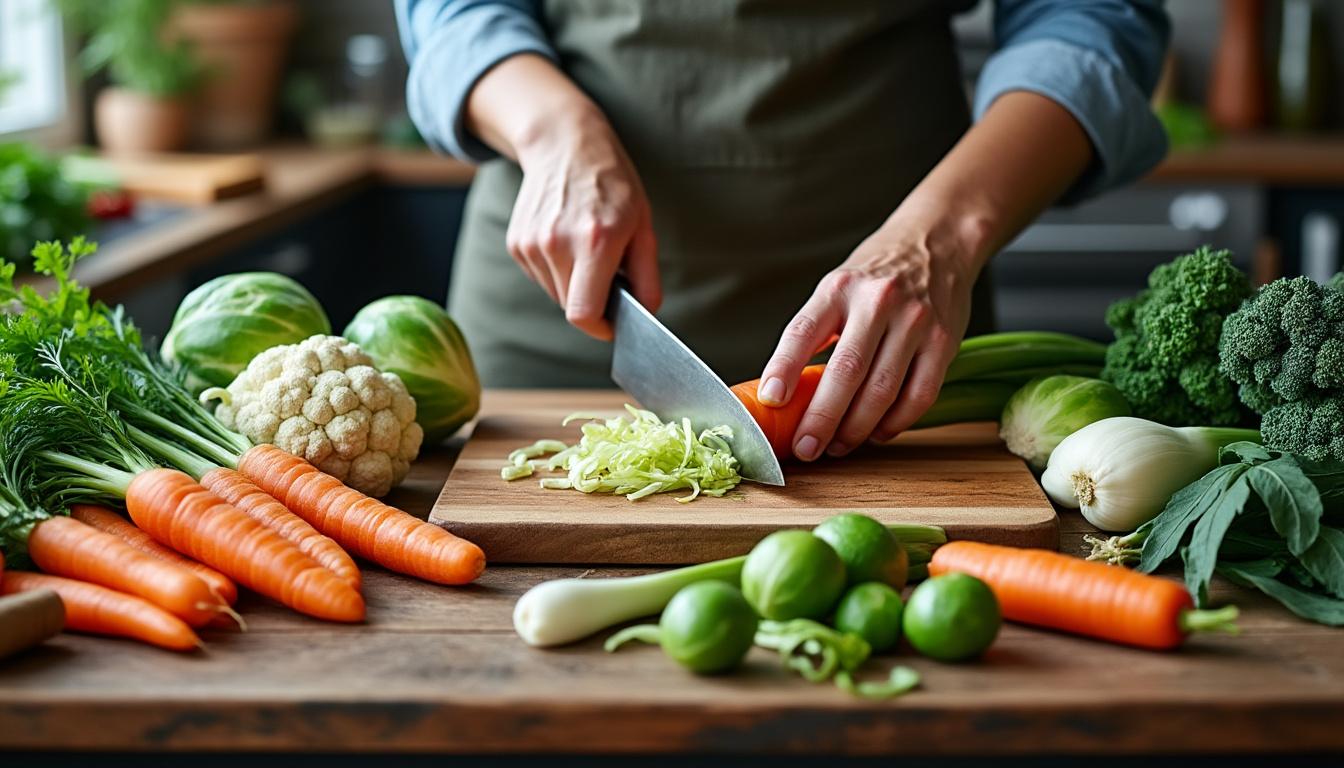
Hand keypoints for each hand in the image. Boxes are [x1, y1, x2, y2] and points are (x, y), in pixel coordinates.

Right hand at [508, 110, 659, 339]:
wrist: (564, 145)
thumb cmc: (612, 184)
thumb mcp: (643, 225)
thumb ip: (647, 276)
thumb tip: (646, 313)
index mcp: (596, 241)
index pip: (584, 313)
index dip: (600, 327)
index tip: (612, 323)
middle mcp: (557, 243)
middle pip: (570, 307)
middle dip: (591, 300)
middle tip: (607, 272)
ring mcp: (531, 243)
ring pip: (555, 294)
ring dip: (573, 284)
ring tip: (585, 249)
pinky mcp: (516, 243)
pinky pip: (541, 277)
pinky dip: (556, 270)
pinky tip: (566, 240)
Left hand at [757, 219, 980, 459]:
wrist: (938, 243)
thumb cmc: (876, 275)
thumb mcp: (837, 287)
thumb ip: (815, 331)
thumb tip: (782, 391)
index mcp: (839, 288)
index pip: (803, 331)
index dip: (784, 368)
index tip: (771, 400)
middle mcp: (878, 302)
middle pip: (846, 371)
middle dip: (822, 418)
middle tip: (806, 448)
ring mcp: (915, 322)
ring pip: (882, 389)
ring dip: (857, 428)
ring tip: (837, 446)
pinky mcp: (944, 341)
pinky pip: (919, 395)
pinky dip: (896, 422)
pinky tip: (877, 433)